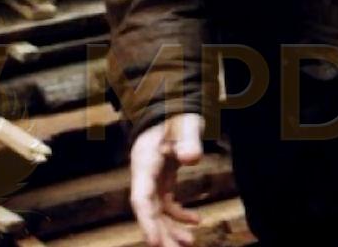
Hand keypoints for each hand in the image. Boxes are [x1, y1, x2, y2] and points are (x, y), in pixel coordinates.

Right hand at [127, 112, 204, 246]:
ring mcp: (152, 177)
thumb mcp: (186, 124)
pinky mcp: (162, 178)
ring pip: (157, 210)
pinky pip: (167, 203)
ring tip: (189, 242)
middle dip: (160, 233)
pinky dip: (179, 214)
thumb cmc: (178, 114)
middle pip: (148, 210)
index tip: (155, 243)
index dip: (147, 222)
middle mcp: (144, 173)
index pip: (141, 199)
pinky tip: (196, 220)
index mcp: (145, 162)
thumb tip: (191, 158)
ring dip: (171, 228)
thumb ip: (188, 140)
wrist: (174, 105)